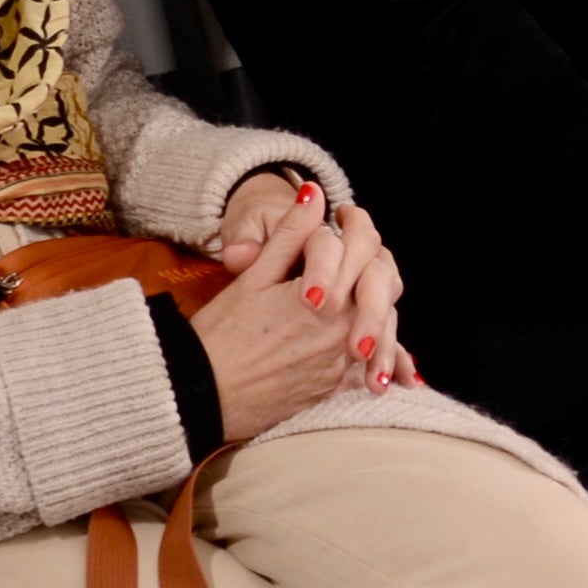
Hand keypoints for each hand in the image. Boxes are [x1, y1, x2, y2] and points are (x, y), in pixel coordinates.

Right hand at [195, 178, 408, 437]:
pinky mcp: (334, 388)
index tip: (341, 214)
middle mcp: (344, 331)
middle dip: (371, 259)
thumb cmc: (221, 334)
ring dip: (377, 301)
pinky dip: (375, 349)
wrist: (203, 394)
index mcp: (328, 296)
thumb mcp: (254, 277)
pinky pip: (370, 364)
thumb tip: (314, 193)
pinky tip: (364, 339)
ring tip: (360, 284)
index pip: (363, 246)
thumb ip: (291, 234)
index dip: (354, 222)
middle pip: (382, 285)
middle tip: (354, 246)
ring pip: (385, 324)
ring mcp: (343, 363)